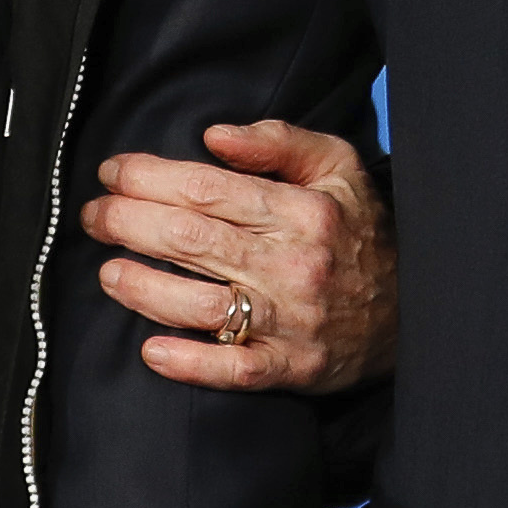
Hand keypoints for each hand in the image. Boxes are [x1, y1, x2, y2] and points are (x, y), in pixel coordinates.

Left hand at [90, 123, 394, 393]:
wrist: (413, 310)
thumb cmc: (361, 232)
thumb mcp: (340, 168)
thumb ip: (280, 141)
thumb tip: (214, 136)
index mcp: (302, 209)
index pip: (207, 187)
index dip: (147, 177)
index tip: (113, 173)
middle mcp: (293, 263)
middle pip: (190, 240)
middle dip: (127, 223)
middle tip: (94, 216)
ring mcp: (290, 320)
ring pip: (201, 305)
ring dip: (142, 288)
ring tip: (107, 272)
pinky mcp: (290, 368)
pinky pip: (233, 371)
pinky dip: (189, 364)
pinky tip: (152, 351)